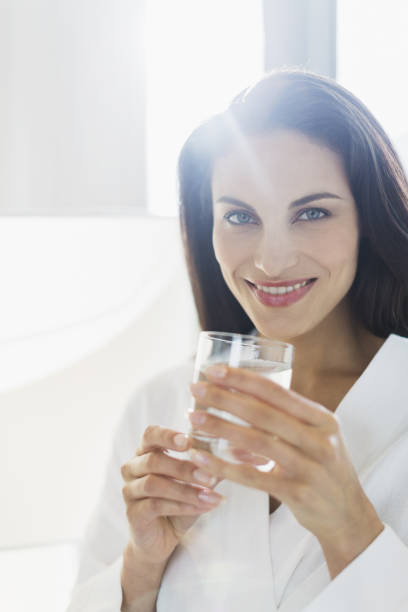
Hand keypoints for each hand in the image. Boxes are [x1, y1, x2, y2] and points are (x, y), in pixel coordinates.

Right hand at [121, 425, 223, 565]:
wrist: (163, 538)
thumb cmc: (180, 501)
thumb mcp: (196, 480)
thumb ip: (209, 464)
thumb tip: (238, 452)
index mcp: (146, 452)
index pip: (151, 434)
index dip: (167, 435)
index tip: (189, 440)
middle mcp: (133, 468)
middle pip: (153, 460)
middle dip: (184, 467)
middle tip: (210, 476)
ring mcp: (130, 491)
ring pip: (154, 484)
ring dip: (185, 489)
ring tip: (210, 495)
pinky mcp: (133, 513)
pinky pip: (155, 506)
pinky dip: (181, 506)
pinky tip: (201, 508)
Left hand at [188, 365, 383, 551]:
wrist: (347, 515)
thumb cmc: (324, 467)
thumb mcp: (316, 436)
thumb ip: (285, 418)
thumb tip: (236, 399)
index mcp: (322, 418)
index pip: (276, 391)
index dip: (242, 379)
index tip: (213, 370)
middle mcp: (319, 439)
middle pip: (262, 413)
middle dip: (224, 398)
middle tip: (194, 389)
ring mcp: (309, 467)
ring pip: (256, 442)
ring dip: (220, 428)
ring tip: (193, 418)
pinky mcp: (297, 493)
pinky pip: (253, 477)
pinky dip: (225, 467)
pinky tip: (202, 459)